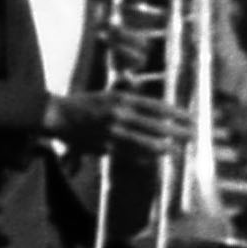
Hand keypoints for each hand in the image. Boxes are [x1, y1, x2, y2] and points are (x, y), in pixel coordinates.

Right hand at [48, 88, 186, 161]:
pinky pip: (126, 153)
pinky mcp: (102, 145)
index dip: (175, 112)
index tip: (190, 117)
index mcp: (120, 98)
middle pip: (153, 124)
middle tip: (191, 135)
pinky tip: (152, 159)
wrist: (55, 115)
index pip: (155, 105)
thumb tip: (141, 88)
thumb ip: (125, 91)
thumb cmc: (83, 103)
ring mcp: (110, 131)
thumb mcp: (106, 93)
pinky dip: (140, 156)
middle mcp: (117, 114)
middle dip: (175, 130)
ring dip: (160, 146)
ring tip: (174, 150)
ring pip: (142, 141)